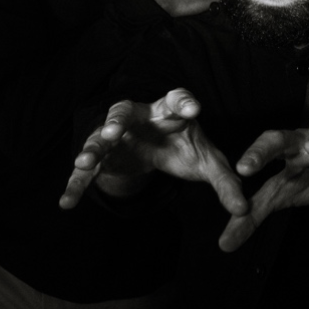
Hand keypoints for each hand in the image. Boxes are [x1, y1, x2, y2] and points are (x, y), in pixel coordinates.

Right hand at [59, 88, 246, 216]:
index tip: (194, 108)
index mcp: (169, 110)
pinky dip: (76, 184)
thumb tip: (242, 209)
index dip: (184, 102)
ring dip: (91, 149)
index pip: (178, 99)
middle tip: (113, 129)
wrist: (159, 150)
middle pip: (124, 110)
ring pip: (99, 138)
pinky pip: (87, 171)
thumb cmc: (183, 146)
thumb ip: (225, 182)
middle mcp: (139, 117)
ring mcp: (116, 136)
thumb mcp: (207, 163)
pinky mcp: (104, 158)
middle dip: (117, 119)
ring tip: (83, 162)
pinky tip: (66, 201)